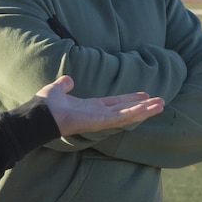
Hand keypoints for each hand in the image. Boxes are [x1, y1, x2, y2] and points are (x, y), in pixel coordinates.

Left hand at [35, 75, 165, 135]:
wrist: (40, 114)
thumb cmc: (46, 105)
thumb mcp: (57, 89)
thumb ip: (64, 85)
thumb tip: (68, 80)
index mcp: (90, 108)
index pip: (115, 103)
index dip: (129, 99)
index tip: (143, 96)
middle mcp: (98, 114)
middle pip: (126, 109)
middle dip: (143, 106)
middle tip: (160, 102)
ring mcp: (101, 119)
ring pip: (128, 114)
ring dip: (145, 110)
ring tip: (161, 104)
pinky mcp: (100, 122)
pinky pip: (122, 117)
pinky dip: (136, 112)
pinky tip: (148, 108)